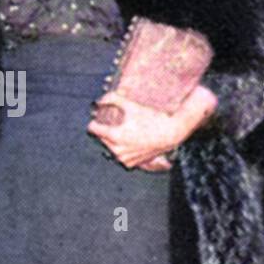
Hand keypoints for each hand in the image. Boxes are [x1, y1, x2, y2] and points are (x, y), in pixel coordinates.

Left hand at [87, 83, 217, 169]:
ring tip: (125, 131)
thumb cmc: (152, 119)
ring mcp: (124, 158)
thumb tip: (99, 100)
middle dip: (105, 130)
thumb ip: (113, 99)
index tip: (99, 117)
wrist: (170, 133)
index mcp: (115, 136)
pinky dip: (122, 148)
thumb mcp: (132, 106)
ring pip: (110, 147)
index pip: (93, 129)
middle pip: (101, 138)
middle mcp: (117, 150)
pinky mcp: (131, 163)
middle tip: (116, 122)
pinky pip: (120, 155)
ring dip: (113, 140)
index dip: (95, 121)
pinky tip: (131, 140)